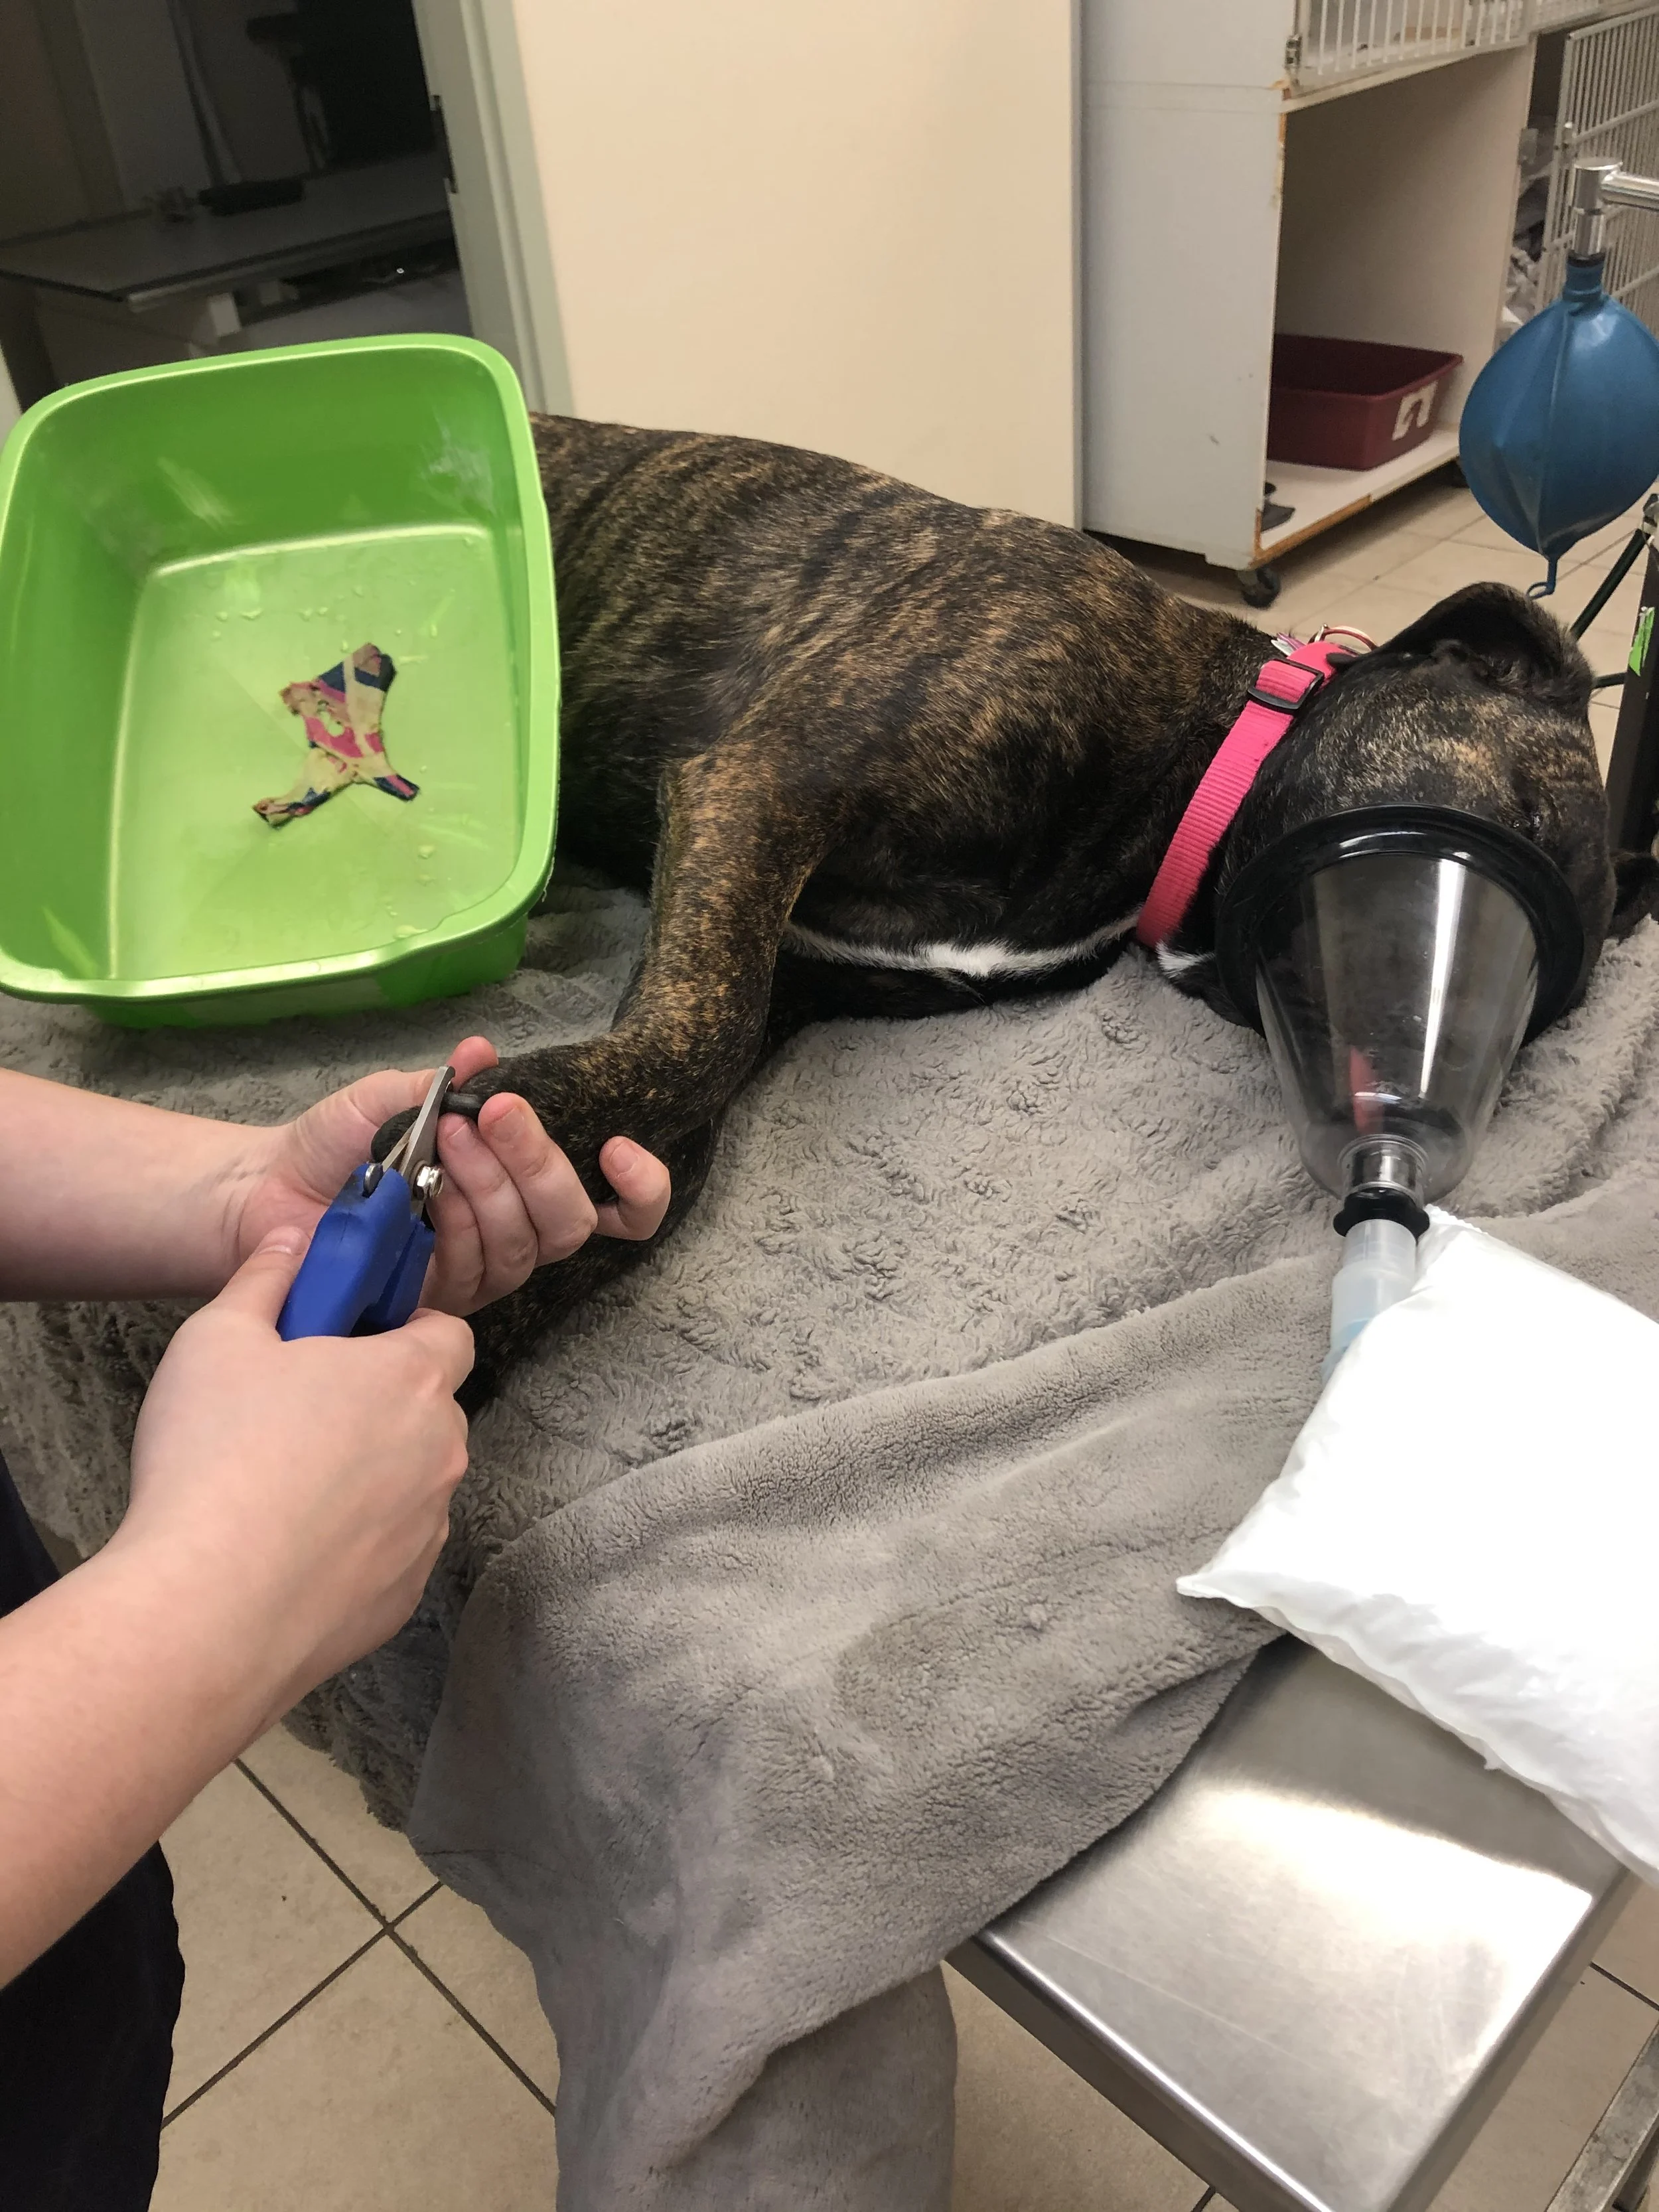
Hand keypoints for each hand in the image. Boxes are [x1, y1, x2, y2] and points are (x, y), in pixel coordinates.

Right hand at [118, 1232, 474, 1712]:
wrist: (206, 1611)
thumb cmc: (214, 1466)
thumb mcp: (218, 1339)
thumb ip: (266, 1278)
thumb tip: (293, 1242)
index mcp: (411, 1377)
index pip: (449, 1332)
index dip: (403, 1329)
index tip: (348, 1340)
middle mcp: (442, 1450)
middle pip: (430, 1407)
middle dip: (379, 1401)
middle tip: (298, 1410)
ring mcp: (429, 1527)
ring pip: (413, 1480)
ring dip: (368, 1474)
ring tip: (281, 1486)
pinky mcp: (406, 1593)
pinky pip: (392, 1548)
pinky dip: (354, 1542)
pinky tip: (287, 1546)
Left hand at [229, 1036, 672, 1313]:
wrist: (264, 1189)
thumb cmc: (332, 1145)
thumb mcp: (388, 1099)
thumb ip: (440, 1083)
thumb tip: (480, 1051)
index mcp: (517, 1188)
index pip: (615, 1212)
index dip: (640, 1192)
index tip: (618, 1148)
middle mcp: (509, 1236)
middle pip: (568, 1222)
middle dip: (538, 1163)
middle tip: (496, 1114)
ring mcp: (474, 1273)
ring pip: (521, 1242)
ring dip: (489, 1183)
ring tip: (441, 1137)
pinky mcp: (436, 1302)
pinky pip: (471, 1266)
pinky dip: (453, 1219)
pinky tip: (421, 1189)